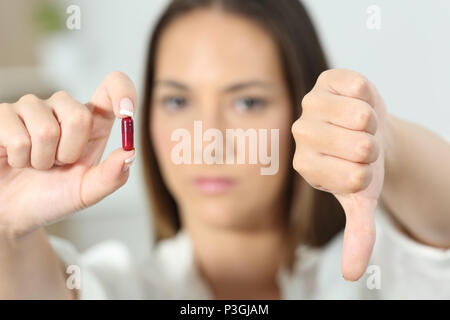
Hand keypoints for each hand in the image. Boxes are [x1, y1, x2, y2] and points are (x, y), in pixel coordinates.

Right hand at [0, 71, 136, 240]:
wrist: (14, 211)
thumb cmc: (52, 197)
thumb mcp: (87, 192)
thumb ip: (112, 176)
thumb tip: (130, 153)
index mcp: (92, 122)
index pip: (113, 87)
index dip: (123, 92)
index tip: (125, 113)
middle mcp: (64, 108)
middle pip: (79, 115)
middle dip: (69, 153)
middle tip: (58, 164)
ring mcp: (32, 107)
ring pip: (46, 130)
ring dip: (41, 160)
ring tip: (36, 164)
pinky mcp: (3, 114)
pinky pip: (17, 137)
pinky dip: (19, 159)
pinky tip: (16, 159)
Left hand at [292, 69, 387, 280]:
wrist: (367, 132)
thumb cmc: (362, 166)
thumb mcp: (361, 202)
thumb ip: (357, 235)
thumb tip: (350, 275)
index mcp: (306, 166)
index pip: (355, 177)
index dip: (371, 174)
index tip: (360, 170)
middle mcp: (300, 134)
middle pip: (359, 146)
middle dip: (374, 150)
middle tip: (361, 146)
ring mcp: (310, 104)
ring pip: (360, 116)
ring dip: (374, 124)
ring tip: (360, 127)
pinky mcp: (326, 80)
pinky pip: (359, 86)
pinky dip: (370, 96)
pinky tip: (357, 103)